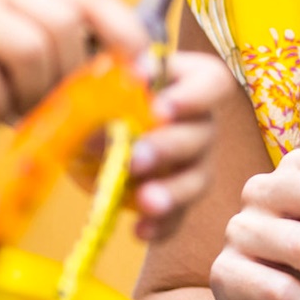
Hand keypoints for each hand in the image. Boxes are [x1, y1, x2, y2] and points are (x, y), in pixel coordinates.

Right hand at [0, 0, 140, 120]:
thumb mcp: (9, 52)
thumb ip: (56, 58)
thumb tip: (122, 89)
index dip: (123, 32)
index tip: (142, 73)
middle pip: (62, 27)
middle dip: (70, 79)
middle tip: (59, 112)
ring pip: (29, 48)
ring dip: (33, 94)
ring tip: (19, 111)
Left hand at [120, 49, 227, 240]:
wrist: (88, 129)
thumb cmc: (105, 90)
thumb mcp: (107, 74)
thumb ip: (117, 70)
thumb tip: (129, 80)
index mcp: (189, 82)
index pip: (211, 84)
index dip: (193, 97)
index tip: (160, 108)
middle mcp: (199, 123)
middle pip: (201, 135)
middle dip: (169, 148)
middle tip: (136, 159)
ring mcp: (191, 164)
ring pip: (196, 180)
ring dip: (172, 192)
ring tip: (145, 201)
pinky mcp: (174, 199)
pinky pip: (176, 216)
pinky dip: (159, 225)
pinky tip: (139, 230)